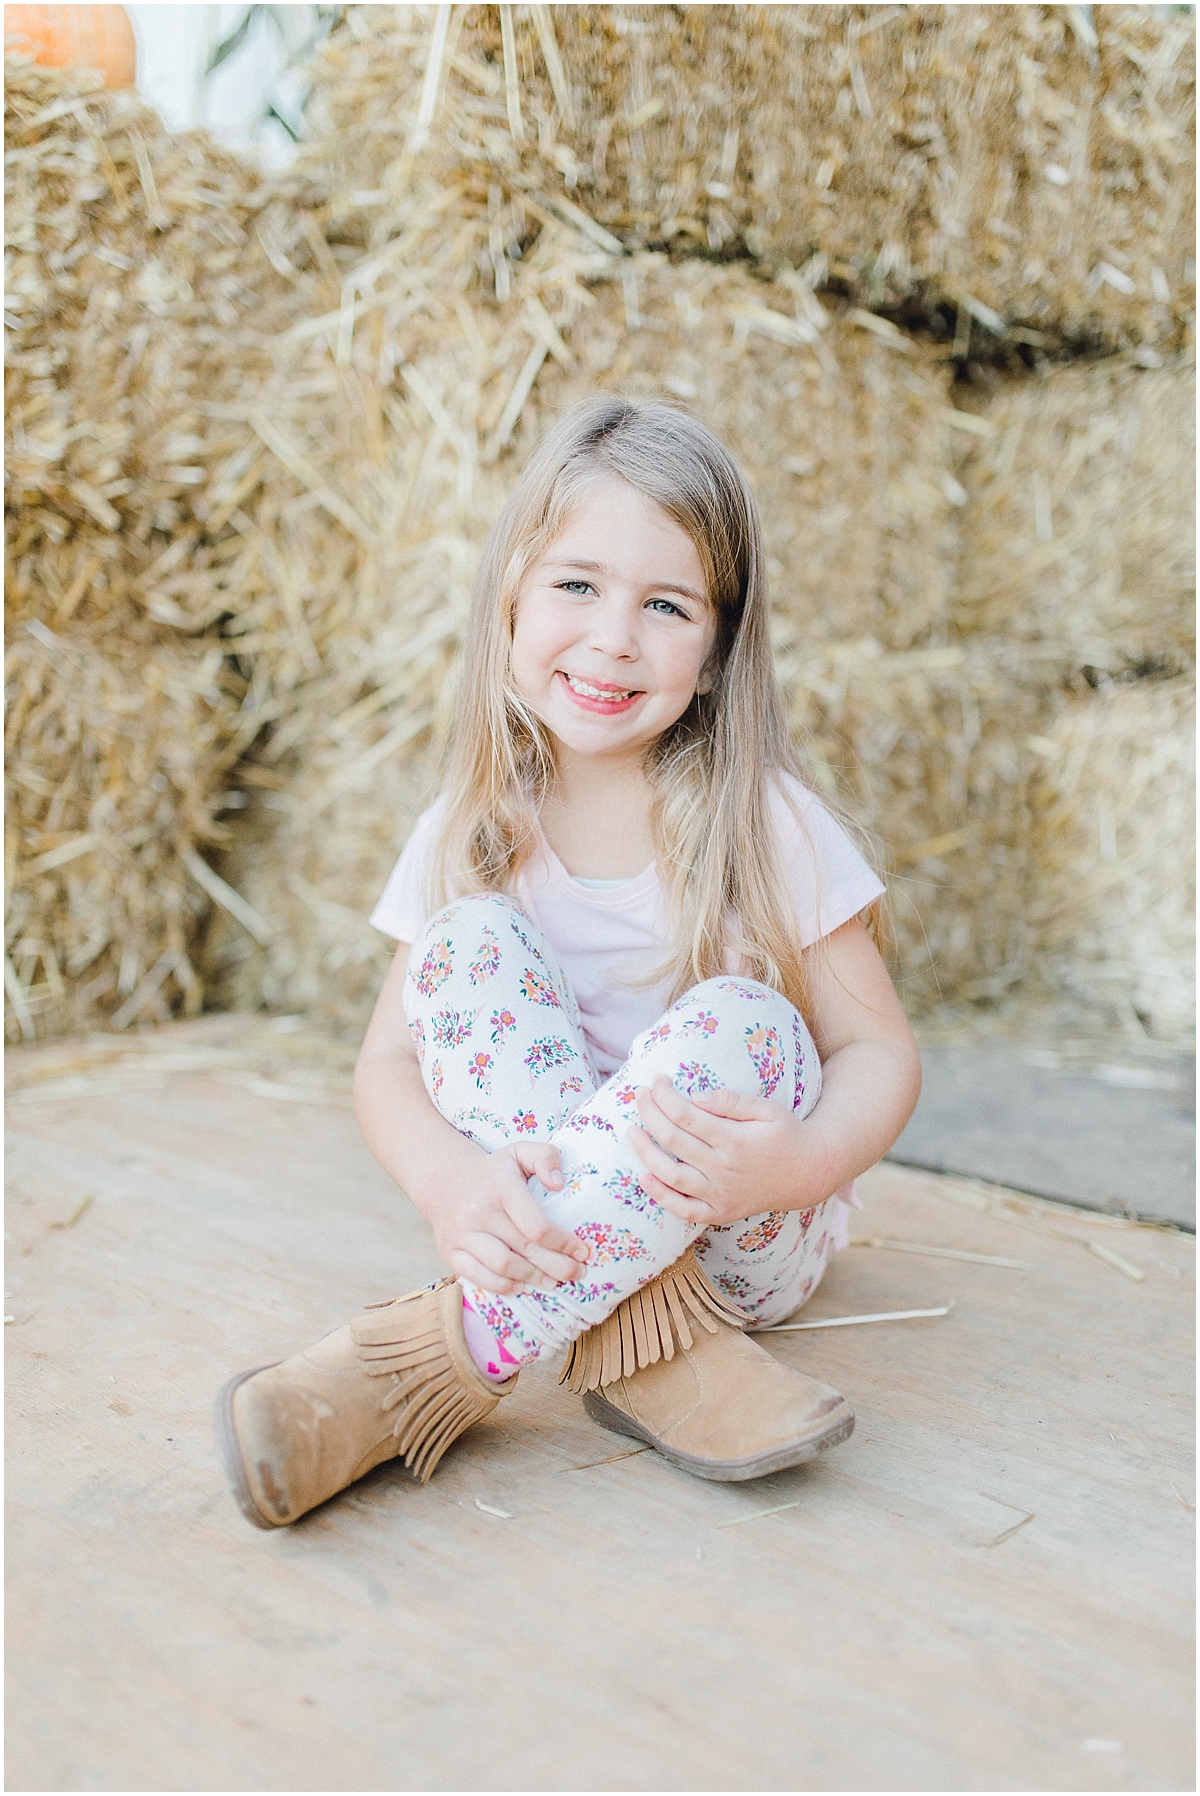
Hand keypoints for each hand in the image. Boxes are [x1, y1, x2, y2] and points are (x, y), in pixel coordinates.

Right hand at [428, 1138, 590, 1296]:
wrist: (444, 1179)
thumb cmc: (493, 1171)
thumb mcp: (519, 1152)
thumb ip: (545, 1157)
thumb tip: (558, 1184)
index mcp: (501, 1187)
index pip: (537, 1225)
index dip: (564, 1243)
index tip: (583, 1252)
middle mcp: (479, 1211)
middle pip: (525, 1249)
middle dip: (558, 1266)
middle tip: (578, 1273)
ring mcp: (462, 1234)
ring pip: (503, 1266)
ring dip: (533, 1278)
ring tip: (554, 1282)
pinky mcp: (450, 1251)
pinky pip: (478, 1277)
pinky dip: (503, 1286)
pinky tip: (522, 1286)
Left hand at [626, 1076, 834, 1227]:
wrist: (808, 1173)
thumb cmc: (785, 1134)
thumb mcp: (767, 1109)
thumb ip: (731, 1101)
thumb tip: (695, 1096)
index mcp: (735, 1140)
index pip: (686, 1115)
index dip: (664, 1096)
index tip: (656, 1081)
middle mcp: (724, 1169)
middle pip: (674, 1140)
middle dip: (650, 1113)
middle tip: (639, 1095)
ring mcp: (721, 1194)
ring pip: (672, 1175)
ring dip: (645, 1152)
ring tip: (631, 1132)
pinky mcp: (720, 1212)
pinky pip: (684, 1209)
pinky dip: (661, 1196)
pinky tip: (644, 1177)